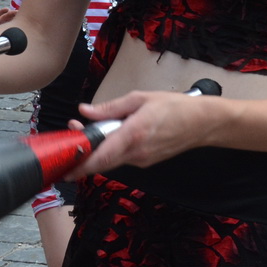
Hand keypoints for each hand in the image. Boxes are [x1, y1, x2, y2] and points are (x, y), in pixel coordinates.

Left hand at [69, 87, 221, 175]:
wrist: (202, 123)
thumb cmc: (174, 107)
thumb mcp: (140, 98)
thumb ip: (111, 107)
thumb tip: (86, 111)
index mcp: (133, 134)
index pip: (101, 157)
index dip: (80, 166)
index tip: (64, 168)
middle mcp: (136, 153)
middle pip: (102, 163)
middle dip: (84, 155)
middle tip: (75, 135)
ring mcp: (142, 160)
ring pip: (112, 161)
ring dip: (99, 150)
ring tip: (93, 130)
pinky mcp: (146, 162)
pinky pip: (123, 158)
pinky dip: (113, 150)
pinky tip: (114, 136)